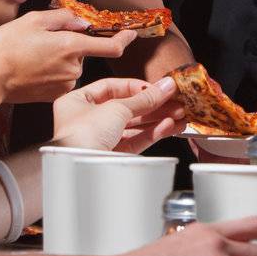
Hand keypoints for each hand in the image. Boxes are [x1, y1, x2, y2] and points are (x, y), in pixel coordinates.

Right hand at [0, 8, 137, 105]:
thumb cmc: (7, 47)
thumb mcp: (33, 20)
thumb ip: (63, 18)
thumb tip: (81, 22)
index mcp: (71, 47)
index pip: (111, 46)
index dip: (124, 38)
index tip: (131, 33)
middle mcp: (73, 68)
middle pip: (83, 52)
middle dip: (71, 43)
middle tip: (43, 40)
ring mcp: (65, 84)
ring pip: (71, 65)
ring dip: (60, 57)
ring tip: (33, 55)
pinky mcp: (54, 95)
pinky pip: (61, 78)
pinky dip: (53, 71)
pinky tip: (32, 67)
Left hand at [52, 76, 184, 153]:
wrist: (78, 169)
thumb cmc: (83, 135)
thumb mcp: (117, 108)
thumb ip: (144, 98)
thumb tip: (165, 86)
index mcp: (77, 102)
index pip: (111, 87)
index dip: (136, 86)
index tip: (156, 88)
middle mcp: (86, 120)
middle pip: (126, 108)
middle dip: (153, 105)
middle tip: (175, 102)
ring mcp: (98, 139)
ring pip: (133, 126)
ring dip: (157, 120)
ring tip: (178, 116)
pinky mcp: (111, 156)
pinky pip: (134, 141)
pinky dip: (152, 133)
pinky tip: (168, 127)